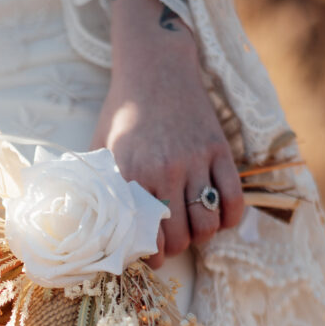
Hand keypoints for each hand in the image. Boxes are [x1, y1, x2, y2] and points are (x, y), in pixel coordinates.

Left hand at [92, 0, 243, 268]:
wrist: (154, 68)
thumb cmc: (124, 112)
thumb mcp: (102, 147)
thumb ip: (101, 185)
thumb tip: (91, 225)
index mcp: (131, 174)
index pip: (144, 235)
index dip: (150, 256)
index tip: (151, 257)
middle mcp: (164, 170)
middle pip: (180, 236)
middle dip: (176, 249)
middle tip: (171, 245)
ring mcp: (195, 160)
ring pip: (207, 223)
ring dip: (202, 236)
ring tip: (193, 230)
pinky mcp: (219, 150)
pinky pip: (233, 199)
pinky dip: (229, 219)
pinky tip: (219, 219)